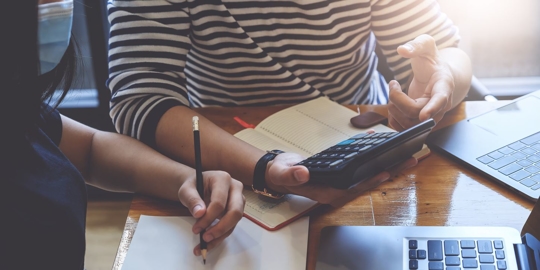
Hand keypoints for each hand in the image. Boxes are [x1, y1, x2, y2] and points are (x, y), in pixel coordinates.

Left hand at [177, 171, 244, 255]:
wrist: (197, 186)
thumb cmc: (193, 185)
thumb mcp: (186, 190)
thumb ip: (192, 199)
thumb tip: (199, 213)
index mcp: (223, 179)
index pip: (220, 201)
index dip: (208, 217)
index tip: (196, 228)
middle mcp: (235, 188)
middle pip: (235, 212)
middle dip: (220, 228)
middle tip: (205, 238)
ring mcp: (238, 200)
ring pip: (234, 222)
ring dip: (220, 235)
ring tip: (203, 245)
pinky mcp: (236, 211)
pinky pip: (231, 226)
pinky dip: (220, 237)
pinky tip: (208, 244)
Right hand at [264, 152, 417, 206]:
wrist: (281, 172)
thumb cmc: (282, 175)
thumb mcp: (284, 174)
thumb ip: (293, 175)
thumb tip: (303, 173)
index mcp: (327, 192)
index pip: (353, 188)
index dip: (369, 181)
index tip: (385, 172)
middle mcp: (338, 188)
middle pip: (367, 181)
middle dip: (389, 171)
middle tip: (410, 161)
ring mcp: (341, 180)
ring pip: (368, 173)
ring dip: (387, 164)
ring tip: (406, 155)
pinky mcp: (342, 171)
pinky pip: (361, 165)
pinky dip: (372, 154)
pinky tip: (382, 143)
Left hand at [388, 34, 454, 130]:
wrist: (435, 76)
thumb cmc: (431, 61)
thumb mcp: (426, 46)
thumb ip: (416, 45)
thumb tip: (402, 50)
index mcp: (444, 85)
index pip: (441, 100)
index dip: (433, 108)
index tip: (424, 115)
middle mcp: (440, 105)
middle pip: (416, 113)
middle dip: (397, 99)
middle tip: (393, 84)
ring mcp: (430, 117)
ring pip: (409, 124)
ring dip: (393, 109)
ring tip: (393, 92)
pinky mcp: (419, 122)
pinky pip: (404, 129)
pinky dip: (393, 119)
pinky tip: (393, 104)